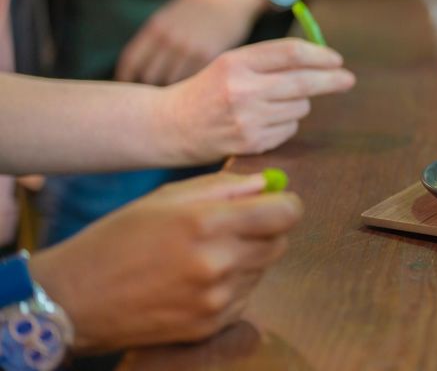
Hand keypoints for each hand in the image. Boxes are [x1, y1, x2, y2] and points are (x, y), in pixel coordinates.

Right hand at [29, 172, 303, 351]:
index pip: (286, 214)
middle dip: (265, 231)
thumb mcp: (167, 197)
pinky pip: (244, 298)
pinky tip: (196, 282)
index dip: (284, 205)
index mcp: (209, 222)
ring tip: (204, 256)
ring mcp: (217, 299)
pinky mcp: (211, 326)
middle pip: (279, 242)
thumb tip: (267, 185)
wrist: (76, 298)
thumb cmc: (119, 237)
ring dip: (247, 260)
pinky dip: (232, 287)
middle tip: (233, 229)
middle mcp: (219, 262)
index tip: (272, 204)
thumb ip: (224, 187)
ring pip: (262, 271)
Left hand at [116, 0, 264, 85]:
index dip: (125, 79)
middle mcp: (169, 40)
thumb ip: (155, 41)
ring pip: (172, 82)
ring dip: (173, 92)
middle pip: (149, 77)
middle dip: (150, 87)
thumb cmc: (200, 6)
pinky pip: (194, 80)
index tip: (128, 88)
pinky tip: (196, 90)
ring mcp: (190, 49)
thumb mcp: (170, 16)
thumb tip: (142, 71)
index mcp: (155, 28)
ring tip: (176, 98)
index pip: (130, 62)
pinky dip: (193, 88)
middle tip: (154, 97)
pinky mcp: (210, 57)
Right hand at [159, 38, 353, 160]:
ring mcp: (247, 119)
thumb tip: (321, 60)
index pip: (291, 54)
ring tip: (271, 104)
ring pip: (300, 108)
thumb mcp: (231, 63)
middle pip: (304, 82)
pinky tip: (262, 122)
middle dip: (332, 80)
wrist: (171, 125)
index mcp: (237, 62)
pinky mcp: (251, 143)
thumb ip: (270, 59)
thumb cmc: (208, 90)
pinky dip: (285, 124)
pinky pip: (289, 130)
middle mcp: (242, 90)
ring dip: (298, 104)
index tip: (337, 59)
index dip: (320, 55)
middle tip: (348, 79)